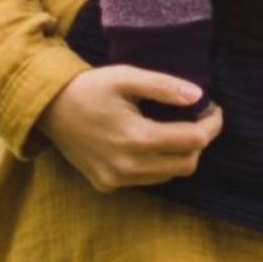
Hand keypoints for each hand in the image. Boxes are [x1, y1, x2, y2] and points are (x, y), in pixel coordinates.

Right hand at [36, 66, 222, 192]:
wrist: (49, 109)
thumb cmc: (91, 88)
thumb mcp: (127, 77)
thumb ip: (164, 86)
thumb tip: (198, 96)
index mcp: (136, 138)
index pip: (193, 141)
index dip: (212, 125)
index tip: (213, 108)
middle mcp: (127, 166)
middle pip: (186, 164)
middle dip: (199, 141)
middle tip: (198, 117)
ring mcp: (115, 179)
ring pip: (168, 176)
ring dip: (180, 154)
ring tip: (177, 127)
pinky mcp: (106, 184)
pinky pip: (147, 179)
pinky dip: (158, 163)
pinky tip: (151, 141)